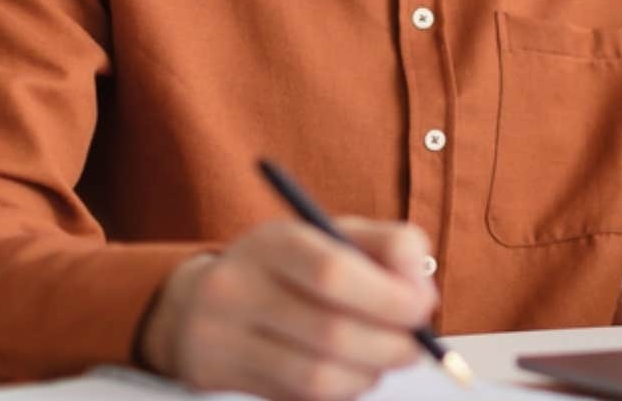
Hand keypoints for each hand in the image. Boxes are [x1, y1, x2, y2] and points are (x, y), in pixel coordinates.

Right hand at [138, 218, 437, 400]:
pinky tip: (351, 373)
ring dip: (369, 374)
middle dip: (391, 345)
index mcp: (272, 242)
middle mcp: (237, 287)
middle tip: (416, 345)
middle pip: (330, 333)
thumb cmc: (288, 268)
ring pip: (316, 377)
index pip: (333, 273)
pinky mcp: (217, 375)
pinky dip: (342, 390)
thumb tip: (422, 289)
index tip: (423, 307)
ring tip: (384, 360)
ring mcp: (220, 337)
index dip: (389, 297)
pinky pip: (298, 398)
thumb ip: (389, 247)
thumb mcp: (333, 236)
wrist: (198, 301)